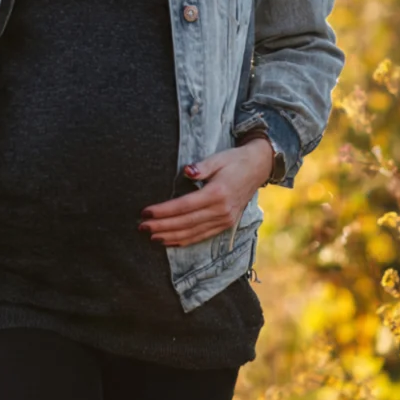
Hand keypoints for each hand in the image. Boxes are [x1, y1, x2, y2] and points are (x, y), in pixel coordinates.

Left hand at [137, 138, 273, 246]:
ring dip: (171, 237)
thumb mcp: (217, 158)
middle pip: (186, 223)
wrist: (257, 169)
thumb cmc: (233, 161)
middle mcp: (221, 211)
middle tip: (142, 226)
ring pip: (193, 233)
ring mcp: (225, 220)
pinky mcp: (226, 225)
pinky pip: (202, 236)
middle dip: (162, 226)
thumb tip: (187, 171)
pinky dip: (185, 240)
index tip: (146, 212)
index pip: (184, 206)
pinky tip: (171, 241)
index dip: (164, 211)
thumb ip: (201, 166)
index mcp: (217, 194)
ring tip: (152, 236)